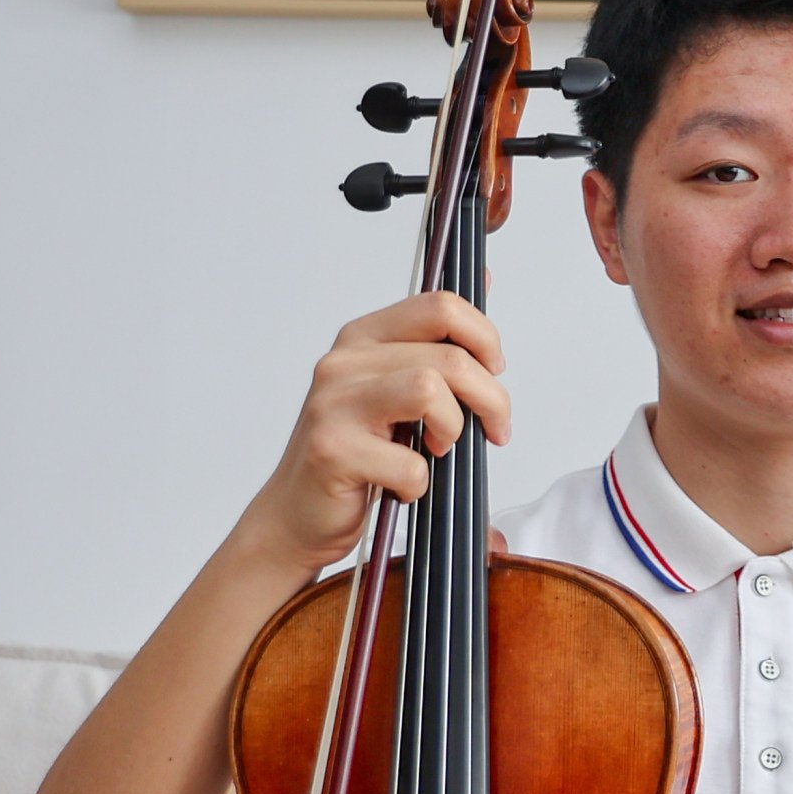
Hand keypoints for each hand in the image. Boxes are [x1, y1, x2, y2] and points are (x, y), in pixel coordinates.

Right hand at [235, 293, 511, 570]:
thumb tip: (486, 280)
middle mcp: (343, 362)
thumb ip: (437, 343)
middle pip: (449, 357)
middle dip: (491, 399)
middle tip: (494, 430)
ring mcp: (333, 405)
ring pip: (430, 390)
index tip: (495, 372)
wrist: (298, 513)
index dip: (484, 339)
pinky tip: (404, 486)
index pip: (440, 306)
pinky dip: (421, 483)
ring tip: (440, 450)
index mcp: (362, 338)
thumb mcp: (397, 389)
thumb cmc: (356, 455)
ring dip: (454, 429)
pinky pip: (409, 462)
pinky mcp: (332, 450)